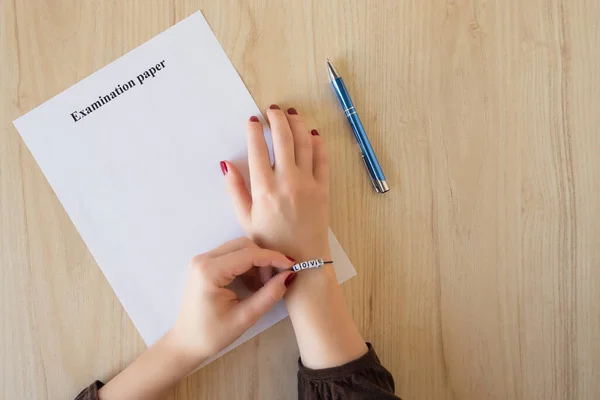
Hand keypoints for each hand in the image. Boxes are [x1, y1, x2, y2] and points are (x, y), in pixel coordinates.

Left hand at [169, 237, 295, 363]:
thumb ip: (268, 295)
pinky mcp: (205, 264)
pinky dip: (247, 264)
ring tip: (265, 285)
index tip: (292, 265)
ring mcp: (202, 260)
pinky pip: (232, 255)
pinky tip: (253, 283)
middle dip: (265, 259)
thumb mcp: (245, 317)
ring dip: (256, 261)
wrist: (186, 342)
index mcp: (209, 271)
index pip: (248, 254)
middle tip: (277, 278)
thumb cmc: (212, 334)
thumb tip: (289, 276)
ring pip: (238, 247)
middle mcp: (203, 259)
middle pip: (243, 245)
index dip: (273, 258)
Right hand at [221, 106, 329, 260]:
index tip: (252, 120)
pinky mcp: (323, 188)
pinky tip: (313, 134)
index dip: (254, 130)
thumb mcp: (246, 219)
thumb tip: (226, 164)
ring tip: (292, 113)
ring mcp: (308, 184)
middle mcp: (287, 181)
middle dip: (277, 119)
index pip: (258, 149)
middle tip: (273, 109)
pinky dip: (318, 143)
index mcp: (264, 189)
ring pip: (304, 143)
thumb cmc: (271, 242)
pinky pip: (323, 159)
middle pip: (283, 139)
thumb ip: (235, 190)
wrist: (303, 260)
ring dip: (298, 124)